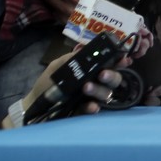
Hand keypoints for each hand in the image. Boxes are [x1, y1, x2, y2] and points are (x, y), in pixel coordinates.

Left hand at [2, 50, 131, 127]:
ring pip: (107, 94)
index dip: (119, 61)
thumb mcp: (58, 66)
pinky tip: (91, 106)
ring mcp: (92, 98)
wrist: (37, 104)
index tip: (124, 59)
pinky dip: (94, 106)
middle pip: (114, 79)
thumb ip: (72, 58)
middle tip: (102, 75)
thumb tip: (86, 50)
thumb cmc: (47, 83)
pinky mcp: (86, 111)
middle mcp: (95, 82)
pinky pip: (95, 108)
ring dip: (99, 90)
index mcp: (90, 69)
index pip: (109, 64)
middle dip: (112, 76)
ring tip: (86, 88)